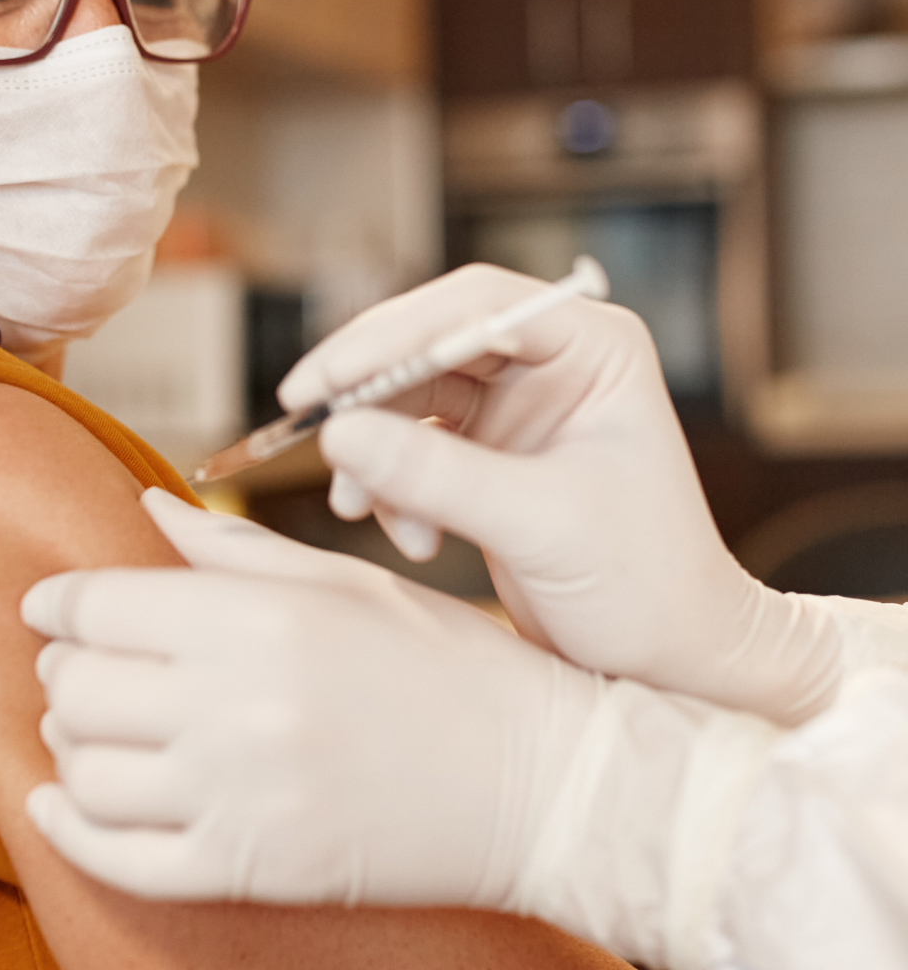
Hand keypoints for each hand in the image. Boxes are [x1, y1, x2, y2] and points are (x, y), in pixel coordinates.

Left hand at [21, 490, 596, 905]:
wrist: (540, 784)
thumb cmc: (449, 665)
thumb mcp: (347, 582)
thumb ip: (231, 548)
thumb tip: (148, 506)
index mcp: (260, 619)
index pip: (100, 607)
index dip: (56, 603)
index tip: (47, 607)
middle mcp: (238, 706)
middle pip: (76, 687)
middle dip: (61, 670)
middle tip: (79, 663)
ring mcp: (239, 798)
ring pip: (85, 773)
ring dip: (66, 743)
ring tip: (90, 725)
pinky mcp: (249, 871)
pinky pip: (117, 861)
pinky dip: (66, 832)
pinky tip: (56, 803)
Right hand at [279, 263, 841, 725]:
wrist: (669, 661)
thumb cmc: (643, 586)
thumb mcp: (537, 524)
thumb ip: (435, 474)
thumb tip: (337, 433)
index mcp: (592, 347)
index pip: (476, 307)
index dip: (391, 335)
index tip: (327, 380)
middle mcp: (550, 362)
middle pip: (427, 341)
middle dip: (364, 388)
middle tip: (301, 419)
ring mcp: (515, 406)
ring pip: (406, 394)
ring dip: (375, 450)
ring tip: (362, 509)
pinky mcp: (485, 452)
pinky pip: (408, 443)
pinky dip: (392, 486)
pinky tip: (412, 538)